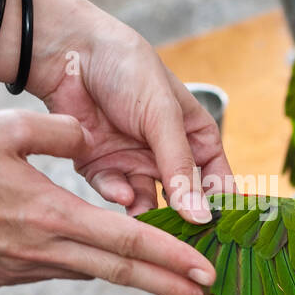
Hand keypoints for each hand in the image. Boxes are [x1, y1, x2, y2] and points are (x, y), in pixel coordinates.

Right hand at [0, 110, 218, 294]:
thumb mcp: (6, 128)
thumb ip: (60, 131)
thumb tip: (89, 134)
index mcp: (52, 217)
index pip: (126, 242)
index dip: (171, 258)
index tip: (205, 271)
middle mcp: (44, 253)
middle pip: (121, 274)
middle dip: (170, 288)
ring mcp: (24, 270)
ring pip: (91, 273)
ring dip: (133, 278)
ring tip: (172, 283)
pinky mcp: (7, 276)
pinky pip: (60, 270)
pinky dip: (89, 266)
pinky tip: (104, 260)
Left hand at [26, 0, 231, 221]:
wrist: (70, 53)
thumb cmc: (127, 70)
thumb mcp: (162, 117)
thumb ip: (180, 168)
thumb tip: (202, 215)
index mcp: (194, 135)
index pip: (217, 178)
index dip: (221, 205)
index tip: (224, 232)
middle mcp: (165, 153)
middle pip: (182, 199)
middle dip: (181, 219)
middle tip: (182, 241)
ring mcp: (133, 161)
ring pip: (147, 203)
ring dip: (146, 211)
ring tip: (145, 218)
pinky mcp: (100, 167)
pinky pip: (114, 192)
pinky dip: (117, 194)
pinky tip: (121, 193)